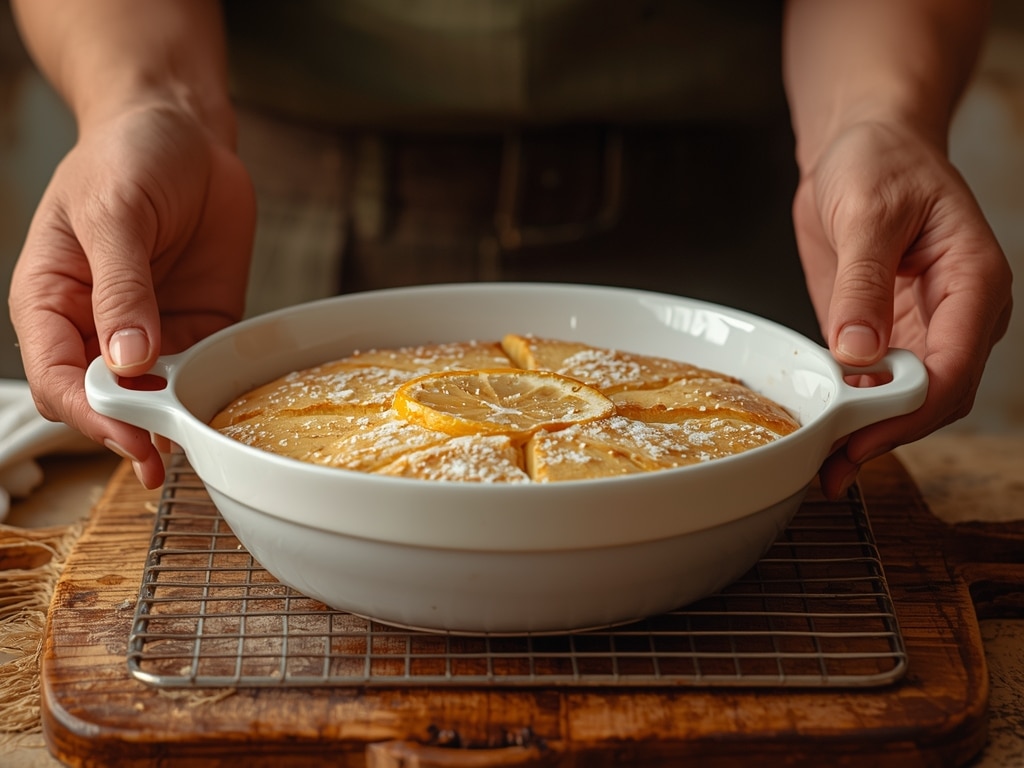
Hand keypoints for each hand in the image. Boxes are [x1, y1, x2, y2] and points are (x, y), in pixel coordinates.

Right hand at [9, 102, 255, 487]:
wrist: (185, 132)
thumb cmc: (128, 157)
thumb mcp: (113, 213)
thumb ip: (121, 287)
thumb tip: (127, 360)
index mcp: (53, 300)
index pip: (58, 378)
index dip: (88, 413)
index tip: (127, 433)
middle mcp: (98, 326)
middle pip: (103, 400)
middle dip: (128, 431)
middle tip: (162, 458)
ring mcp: (151, 330)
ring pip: (154, 395)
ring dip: (172, 421)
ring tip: (196, 444)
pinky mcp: (198, 325)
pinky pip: (203, 369)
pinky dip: (210, 392)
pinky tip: (223, 407)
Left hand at [793, 120, 1012, 497]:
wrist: (861, 147)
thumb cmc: (880, 161)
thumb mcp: (867, 212)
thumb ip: (863, 282)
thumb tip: (858, 351)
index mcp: (973, 282)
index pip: (955, 365)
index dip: (910, 409)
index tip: (863, 435)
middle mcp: (956, 315)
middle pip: (936, 396)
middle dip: (889, 433)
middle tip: (834, 464)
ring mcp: (922, 329)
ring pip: (909, 400)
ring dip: (872, 433)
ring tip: (825, 464)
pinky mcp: (886, 335)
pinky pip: (877, 383)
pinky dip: (855, 409)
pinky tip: (826, 431)